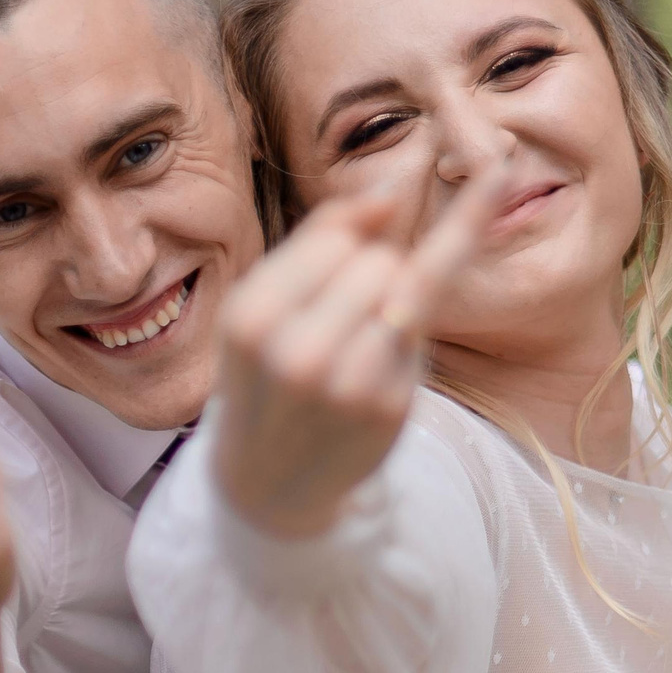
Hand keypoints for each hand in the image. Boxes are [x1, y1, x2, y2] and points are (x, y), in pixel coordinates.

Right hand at [212, 156, 507, 538]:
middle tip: (339, 322)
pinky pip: (419, 331)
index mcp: (251, 317)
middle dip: (371, 276)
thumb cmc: (270, 372)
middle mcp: (296, 352)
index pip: (340, 236)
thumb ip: (324, 236)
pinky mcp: (389, 409)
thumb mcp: (265, 301)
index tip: (353, 257)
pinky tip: (376, 363)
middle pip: (379, 261)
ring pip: (405, 290)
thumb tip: (393, 192)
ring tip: (352, 344)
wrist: (269, 480)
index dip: (353, 239)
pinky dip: (403, 336)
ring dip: (392, 302)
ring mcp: (347, 386)